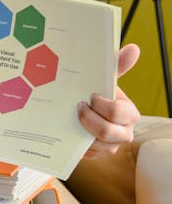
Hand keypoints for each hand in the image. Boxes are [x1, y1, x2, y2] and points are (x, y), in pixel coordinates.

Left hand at [78, 43, 140, 157]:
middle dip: (88, 118)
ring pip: (95, 144)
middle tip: (77, 107)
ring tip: (72, 118)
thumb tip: (134, 48)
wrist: (81, 111)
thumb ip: (117, 66)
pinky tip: (70, 130)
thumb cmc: (96, 93)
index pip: (117, 112)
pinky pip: (85, 153)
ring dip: (80, 130)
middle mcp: (124, 132)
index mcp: (129, 113)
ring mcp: (111, 146)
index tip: (89, 96)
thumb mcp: (104, 80)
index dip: (100, 105)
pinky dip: (76, 142)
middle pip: (106, 132)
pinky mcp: (97, 155)